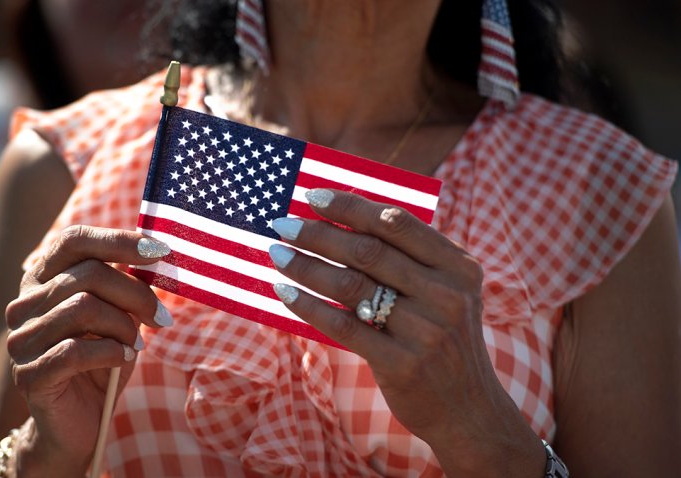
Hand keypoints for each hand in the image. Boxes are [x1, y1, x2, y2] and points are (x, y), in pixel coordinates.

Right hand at [4, 225, 172, 475]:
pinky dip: (110, 352)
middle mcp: (24, 304)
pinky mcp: (28, 375)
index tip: (160, 252)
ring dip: (123, 327)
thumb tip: (157, 255)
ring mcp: (21, 340)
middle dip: (135, 294)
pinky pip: (74, 350)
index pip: (74, 240)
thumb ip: (127, 286)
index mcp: (43, 280)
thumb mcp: (119, 316)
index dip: (118, 240)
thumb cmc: (103, 361)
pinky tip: (124, 359)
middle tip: (162, 317)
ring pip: (82, 308)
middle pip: (87, 275)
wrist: (81, 424)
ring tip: (137, 344)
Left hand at [269, 189, 543, 476]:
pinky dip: (308, 305)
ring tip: (277, 254)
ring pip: (351, 285)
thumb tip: (340, 220)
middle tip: (282, 224)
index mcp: (458, 266)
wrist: (468, 410)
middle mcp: (446, 294)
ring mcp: (426, 330)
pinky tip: (285, 292)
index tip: (312, 196)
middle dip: (318, 233)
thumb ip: (408, 259)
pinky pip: (343, 325)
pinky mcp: (402, 363)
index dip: (351, 206)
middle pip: (368, 251)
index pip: (396, 222)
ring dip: (306, 266)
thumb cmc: (442, 340)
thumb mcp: (445, 293)